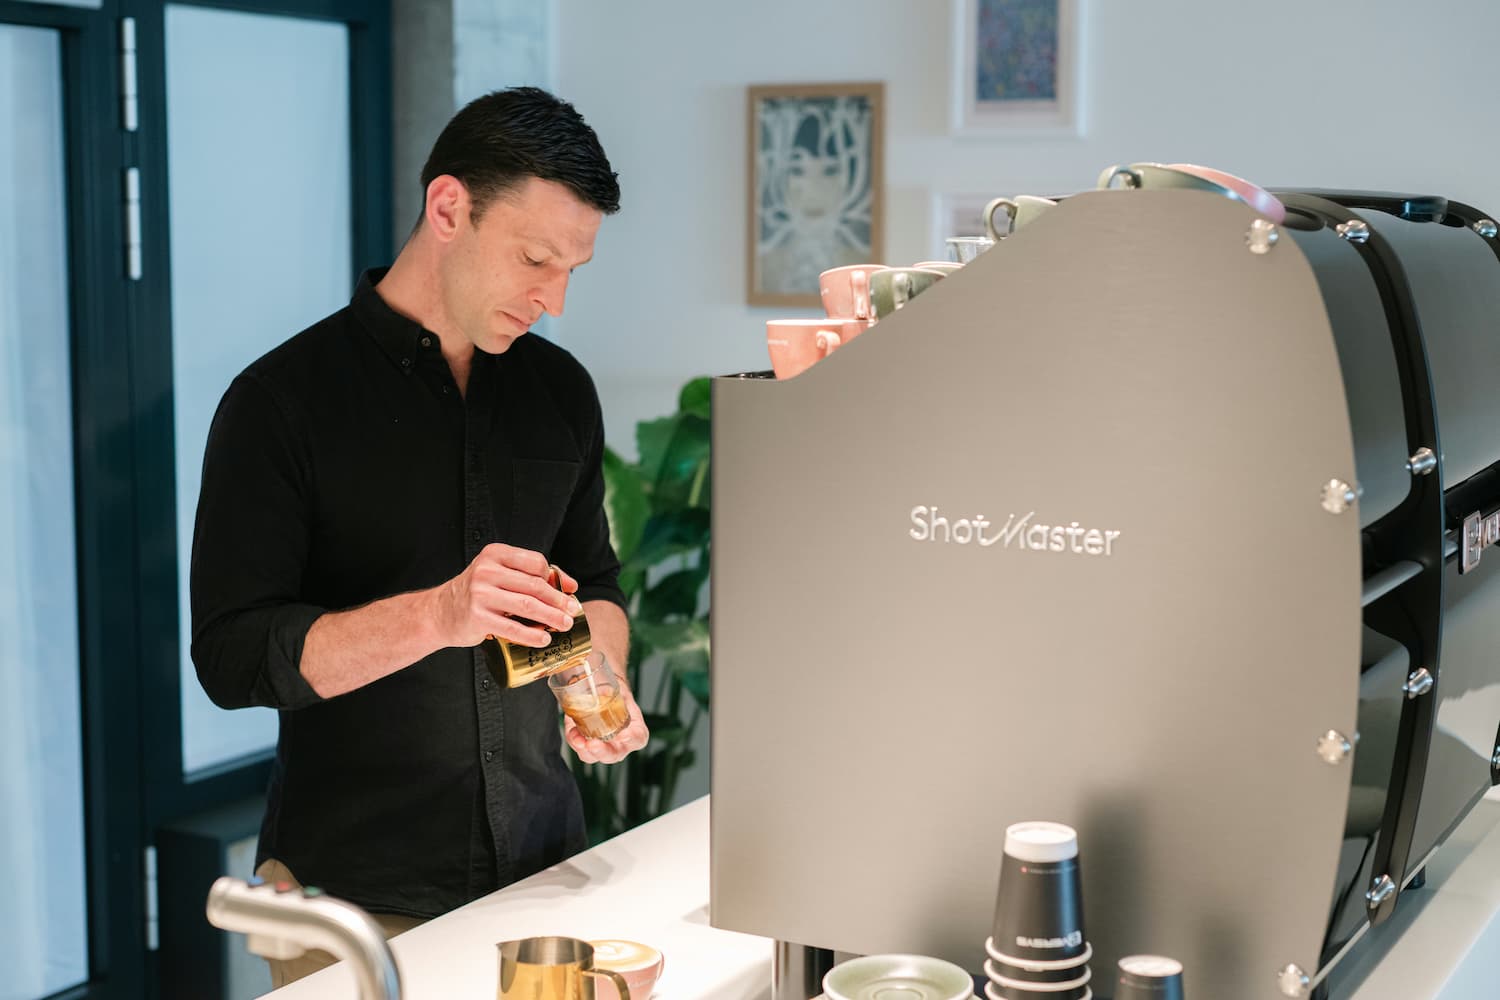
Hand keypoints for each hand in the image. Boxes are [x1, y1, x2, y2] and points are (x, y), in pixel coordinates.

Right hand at [430, 543, 581, 648]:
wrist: (440, 612)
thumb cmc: (477, 593)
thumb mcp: (500, 576)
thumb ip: (532, 577)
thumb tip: (571, 586)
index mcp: (495, 554)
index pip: (534, 561)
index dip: (554, 577)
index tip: (567, 592)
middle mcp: (486, 570)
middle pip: (534, 585)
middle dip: (558, 600)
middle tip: (572, 612)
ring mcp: (480, 593)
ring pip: (527, 605)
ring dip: (551, 617)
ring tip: (565, 625)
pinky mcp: (477, 617)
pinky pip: (511, 627)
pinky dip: (531, 634)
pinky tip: (543, 638)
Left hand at [565, 673, 649, 763]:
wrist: (601, 691)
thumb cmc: (614, 692)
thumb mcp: (618, 689)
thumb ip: (612, 692)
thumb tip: (601, 690)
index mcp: (635, 730)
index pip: (637, 739)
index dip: (631, 739)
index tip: (623, 735)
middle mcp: (620, 744)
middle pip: (614, 754)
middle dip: (602, 751)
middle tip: (592, 744)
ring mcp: (602, 747)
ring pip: (594, 756)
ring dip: (584, 750)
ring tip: (578, 740)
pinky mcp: (586, 745)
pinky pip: (579, 748)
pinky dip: (574, 741)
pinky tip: (573, 734)